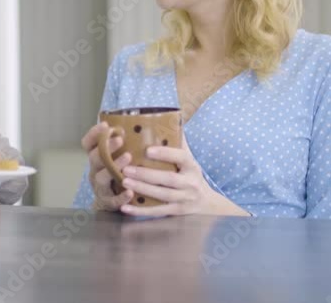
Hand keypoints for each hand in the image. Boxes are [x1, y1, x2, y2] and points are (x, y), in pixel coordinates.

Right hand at [81, 122, 134, 211]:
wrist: (110, 205)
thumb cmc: (117, 176)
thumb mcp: (115, 159)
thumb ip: (123, 146)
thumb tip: (140, 126)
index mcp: (96, 159)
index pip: (88, 144)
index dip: (94, 134)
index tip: (105, 125)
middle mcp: (95, 171)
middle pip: (95, 158)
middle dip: (106, 148)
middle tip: (120, 139)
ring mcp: (99, 187)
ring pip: (101, 177)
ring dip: (114, 166)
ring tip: (128, 157)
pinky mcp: (108, 202)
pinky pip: (113, 199)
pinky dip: (121, 196)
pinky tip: (130, 192)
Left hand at [119, 133, 246, 216]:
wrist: (206, 203)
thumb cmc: (191, 175)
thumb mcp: (189, 159)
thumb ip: (179, 142)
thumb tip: (170, 118)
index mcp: (192, 166)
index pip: (181, 157)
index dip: (165, 154)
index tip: (147, 149)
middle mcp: (190, 183)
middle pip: (168, 179)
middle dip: (147, 175)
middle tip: (127, 168)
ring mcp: (184, 200)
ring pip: (162, 196)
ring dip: (142, 190)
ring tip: (124, 182)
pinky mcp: (176, 213)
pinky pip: (157, 212)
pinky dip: (140, 212)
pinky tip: (125, 208)